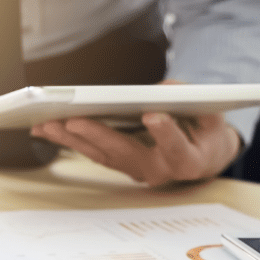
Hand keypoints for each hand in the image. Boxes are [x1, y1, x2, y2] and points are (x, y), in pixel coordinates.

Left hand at [30, 80, 241, 186]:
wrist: (202, 156)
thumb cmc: (206, 132)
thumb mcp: (212, 114)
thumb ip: (197, 102)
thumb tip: (165, 89)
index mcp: (187, 160)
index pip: (176, 147)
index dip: (166, 132)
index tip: (154, 115)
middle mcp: (158, 170)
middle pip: (125, 153)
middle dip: (97, 135)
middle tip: (73, 120)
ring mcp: (134, 169)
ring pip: (101, 155)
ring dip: (71, 139)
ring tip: (46, 123)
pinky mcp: (118, 165)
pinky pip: (91, 153)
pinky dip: (68, 140)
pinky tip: (46, 128)